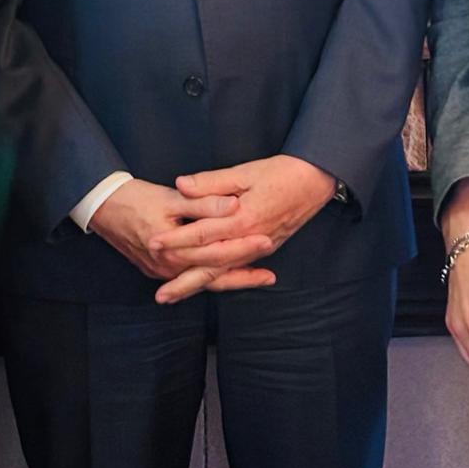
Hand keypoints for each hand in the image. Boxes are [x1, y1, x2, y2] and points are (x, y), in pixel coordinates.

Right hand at [88, 178, 275, 296]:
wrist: (101, 207)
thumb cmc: (135, 198)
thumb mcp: (171, 197)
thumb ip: (204, 202)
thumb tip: (233, 206)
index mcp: (175, 250)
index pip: (217, 252)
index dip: (244, 247)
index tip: (267, 241)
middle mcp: (170, 268)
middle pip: (214, 274)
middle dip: (244, 273)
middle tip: (271, 274)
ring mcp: (163, 273)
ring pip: (204, 281)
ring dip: (231, 280)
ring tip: (258, 279)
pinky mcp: (159, 270)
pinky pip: (192, 279)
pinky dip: (211, 278)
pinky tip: (226, 276)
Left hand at [148, 155, 336, 303]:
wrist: (315, 181)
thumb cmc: (281, 173)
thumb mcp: (245, 171)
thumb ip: (211, 182)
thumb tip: (181, 185)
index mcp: (242, 219)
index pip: (202, 234)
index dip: (176, 240)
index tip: (153, 244)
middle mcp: (250, 240)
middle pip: (210, 264)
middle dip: (182, 277)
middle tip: (158, 291)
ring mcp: (258, 248)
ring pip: (223, 273)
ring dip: (197, 285)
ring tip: (173, 296)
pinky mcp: (264, 249)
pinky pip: (236, 270)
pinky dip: (218, 281)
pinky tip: (203, 286)